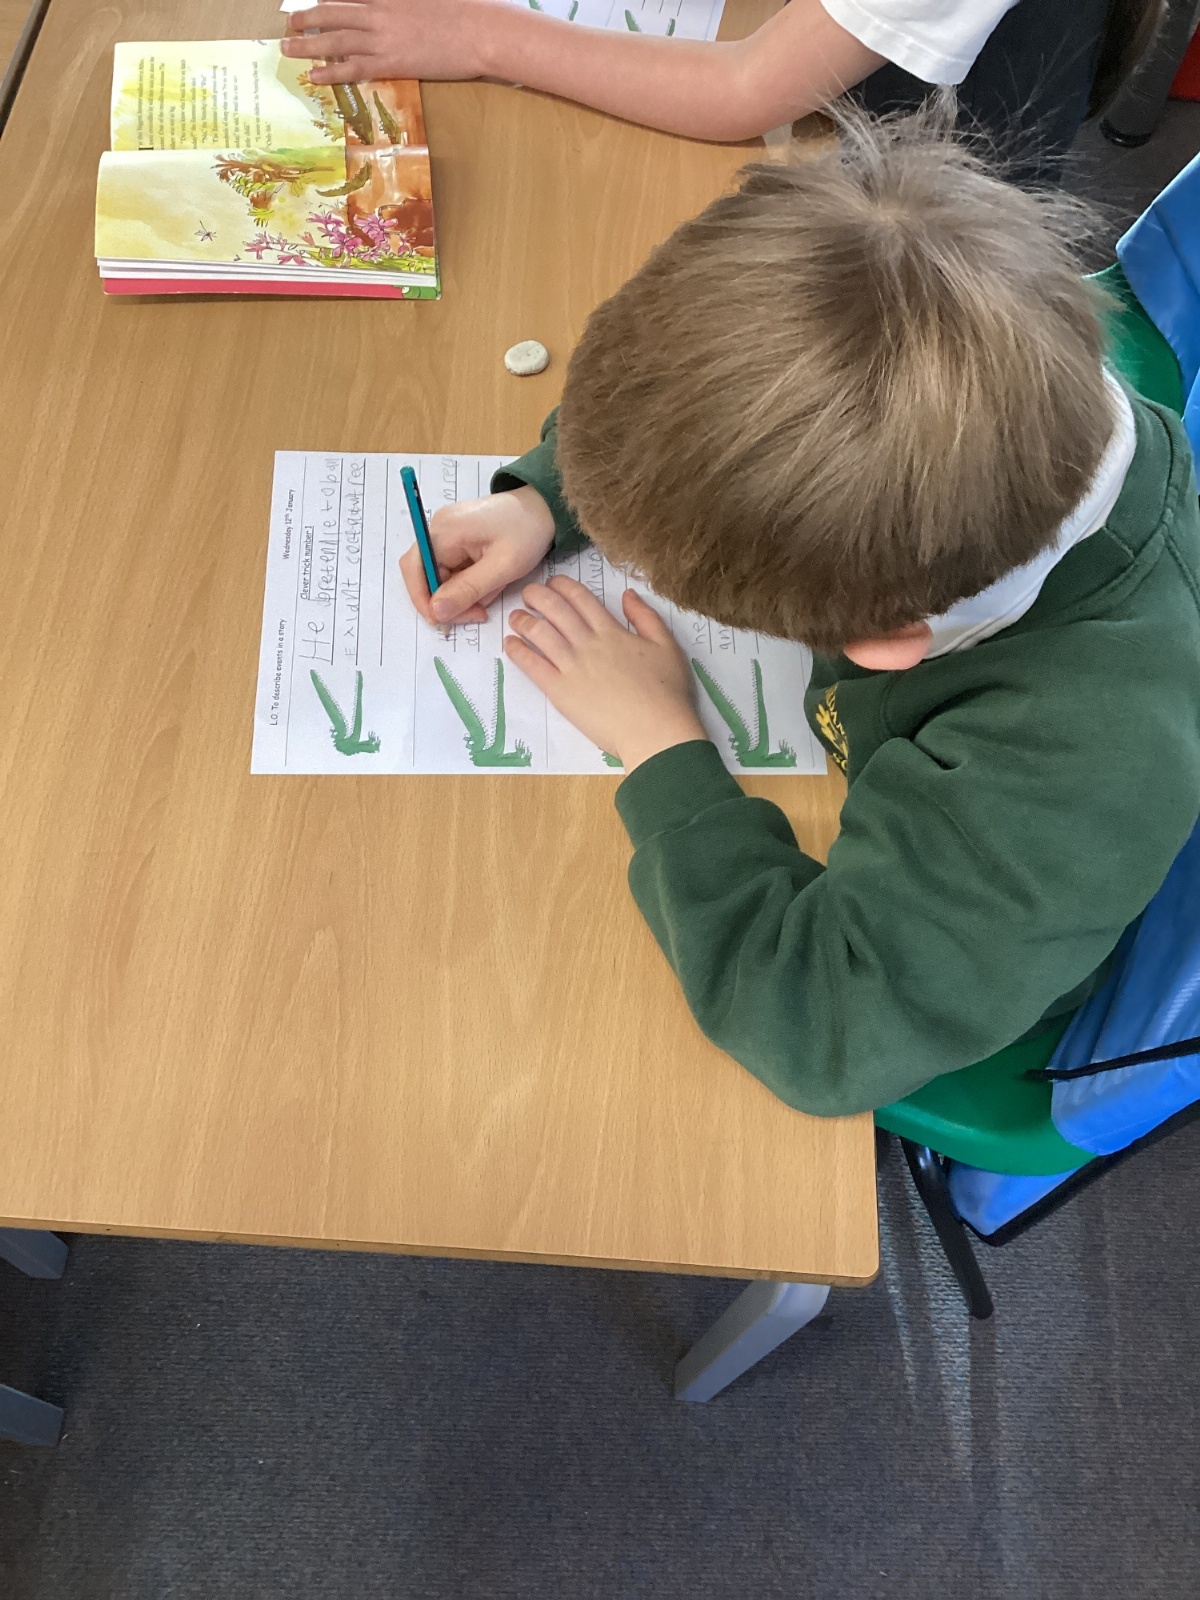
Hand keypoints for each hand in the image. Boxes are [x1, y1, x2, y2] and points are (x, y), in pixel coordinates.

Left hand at [282, 0, 489, 84]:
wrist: (479, 31)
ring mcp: (382, 37)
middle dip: (307, 16)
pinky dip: (330, 70)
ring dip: (307, 43)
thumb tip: (396, 12)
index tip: (315, 1)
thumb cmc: (464, 9)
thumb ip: (407, 2)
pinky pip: (352, 67)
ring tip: (287, 47)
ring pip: (334, 39)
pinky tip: (313, 75)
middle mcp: (378, 11)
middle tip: (290, 22)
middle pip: (333, 11)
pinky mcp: (391, 62)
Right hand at [400, 486, 554, 625]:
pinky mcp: (457, 539)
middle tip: (476, 613)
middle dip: (447, 600)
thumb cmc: (527, 532)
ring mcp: (446, 533)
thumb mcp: (502, 567)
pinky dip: (468, 583)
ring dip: (462, 592)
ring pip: (441, 576)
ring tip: (492, 591)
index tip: (444, 621)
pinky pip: (453, 569)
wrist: (544, 508)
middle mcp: (438, 529)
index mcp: (444, 531)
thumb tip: (436, 611)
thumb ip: (467, 590)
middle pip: (425, 575)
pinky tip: (490, 582)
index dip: (424, 600)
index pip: (414, 570)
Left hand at [505, 578, 707, 771]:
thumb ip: (646, 617)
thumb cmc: (666, 692)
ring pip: (540, 634)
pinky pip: (533, 666)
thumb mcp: (667, 646)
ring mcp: (572, 667)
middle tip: (527, 592)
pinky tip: (510, 643)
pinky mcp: (560, 692)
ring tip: (514, 616)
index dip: (562, 586)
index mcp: (612, 631)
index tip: (552, 583)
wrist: (655, 730)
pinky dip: (518, 651)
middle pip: (555, 610)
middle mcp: (588, 644)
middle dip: (537, 596)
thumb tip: (627, 594)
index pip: (581, 598)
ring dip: (523, 621)